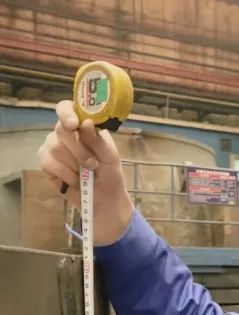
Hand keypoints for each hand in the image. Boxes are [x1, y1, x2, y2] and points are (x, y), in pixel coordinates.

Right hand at [37, 100, 133, 245]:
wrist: (104, 200)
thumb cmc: (110, 175)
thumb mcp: (110, 157)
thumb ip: (98, 140)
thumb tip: (85, 123)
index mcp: (83, 126)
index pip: (67, 108)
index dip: (67, 113)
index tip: (73, 125)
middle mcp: (66, 134)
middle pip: (61, 129)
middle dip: (79, 150)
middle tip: (92, 165)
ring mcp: (53, 147)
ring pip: (54, 147)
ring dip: (74, 165)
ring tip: (86, 175)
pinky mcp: (46, 163)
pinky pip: (48, 162)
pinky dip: (65, 174)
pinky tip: (75, 181)